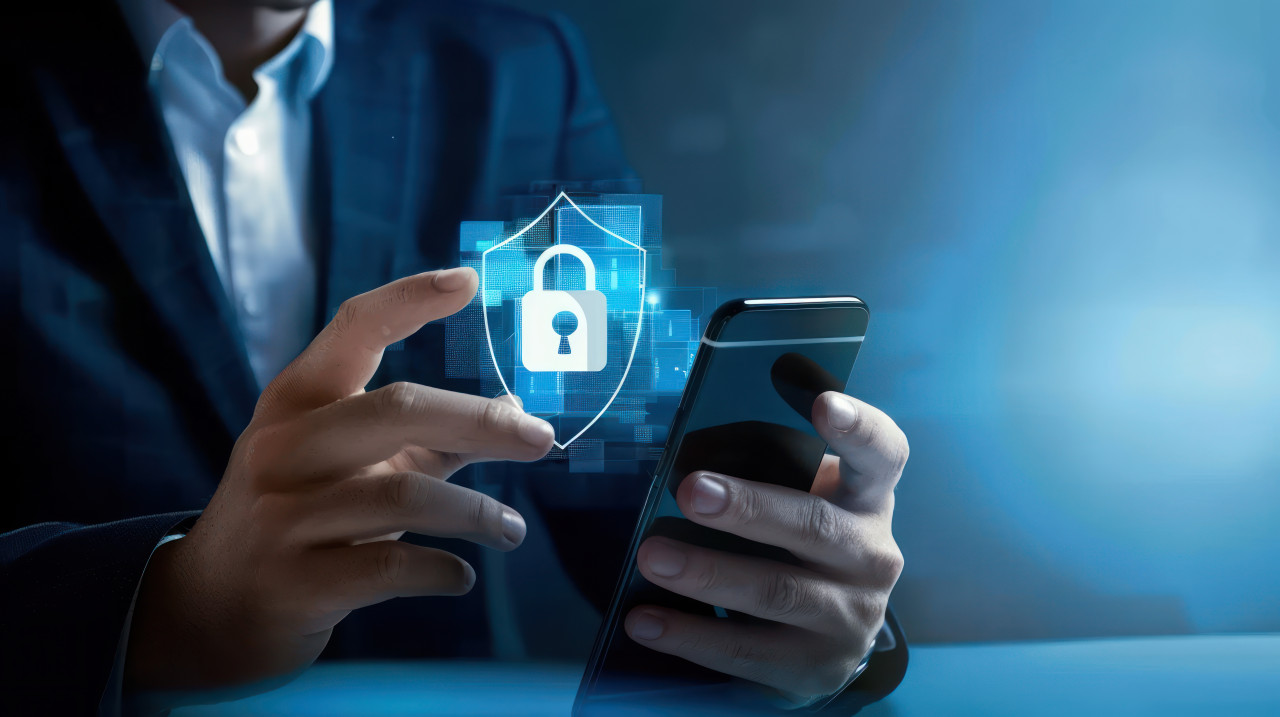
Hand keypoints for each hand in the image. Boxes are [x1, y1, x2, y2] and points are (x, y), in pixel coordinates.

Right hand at [125, 268, 554, 692]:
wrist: (212, 606)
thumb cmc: (299, 517)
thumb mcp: (349, 465)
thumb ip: (429, 438)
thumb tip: (516, 411)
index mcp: (295, 402)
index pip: (352, 329)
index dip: (409, 300)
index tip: (468, 280)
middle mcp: (283, 449)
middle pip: (396, 409)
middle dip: (481, 422)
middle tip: (542, 440)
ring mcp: (283, 517)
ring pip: (403, 495)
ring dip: (476, 514)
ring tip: (512, 530)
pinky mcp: (296, 583)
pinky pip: (390, 568)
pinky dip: (441, 572)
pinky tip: (461, 577)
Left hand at [624, 392, 906, 701]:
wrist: (828, 639)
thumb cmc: (801, 548)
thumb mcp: (800, 501)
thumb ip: (761, 472)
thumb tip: (685, 461)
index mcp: (867, 498)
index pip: (882, 454)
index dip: (858, 427)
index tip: (824, 403)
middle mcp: (871, 555)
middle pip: (815, 525)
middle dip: (749, 507)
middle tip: (691, 490)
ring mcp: (850, 617)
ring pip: (777, 592)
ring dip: (708, 574)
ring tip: (652, 556)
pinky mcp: (816, 668)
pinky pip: (747, 651)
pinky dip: (690, 634)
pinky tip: (645, 620)